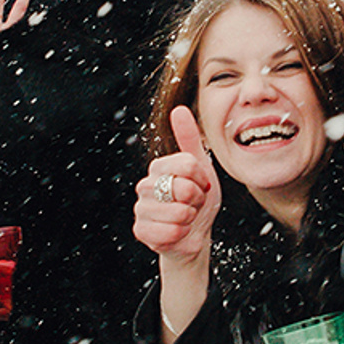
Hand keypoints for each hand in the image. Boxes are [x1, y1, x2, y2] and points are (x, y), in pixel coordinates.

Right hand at [133, 107, 220, 265]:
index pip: (189, 164)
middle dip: (197, 200)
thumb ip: (189, 138)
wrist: (194, 235)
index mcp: (158, 167)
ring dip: (190, 219)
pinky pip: (171, 232)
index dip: (202, 179)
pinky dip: (182, 234)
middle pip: (184, 188)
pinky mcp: (140, 231)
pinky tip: (178, 232)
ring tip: (186, 218)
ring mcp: (141, 209)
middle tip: (193, 204)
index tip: (202, 186)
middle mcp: (144, 185)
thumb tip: (179, 109)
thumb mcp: (200, 168)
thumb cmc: (197, 201)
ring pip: (179, 213)